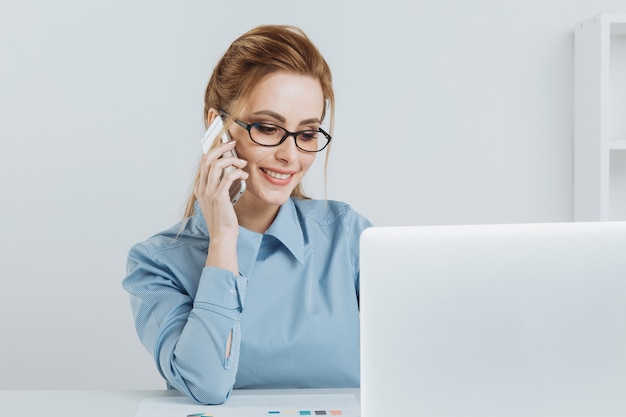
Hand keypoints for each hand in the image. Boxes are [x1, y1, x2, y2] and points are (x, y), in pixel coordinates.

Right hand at [194, 141, 247, 270]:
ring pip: (217, 164)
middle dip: (221, 147)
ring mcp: (209, 192)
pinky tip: (244, 175)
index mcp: (200, 188)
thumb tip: (231, 172)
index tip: (226, 145)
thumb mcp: (217, 201)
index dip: (214, 150)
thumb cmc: (223, 220)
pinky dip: (238, 172)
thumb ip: (219, 187)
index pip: (204, 162)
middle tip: (233, 143)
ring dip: (232, 159)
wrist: (222, 236)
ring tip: (242, 163)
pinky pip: (228, 177)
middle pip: (208, 158)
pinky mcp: (219, 197)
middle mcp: (202, 188)